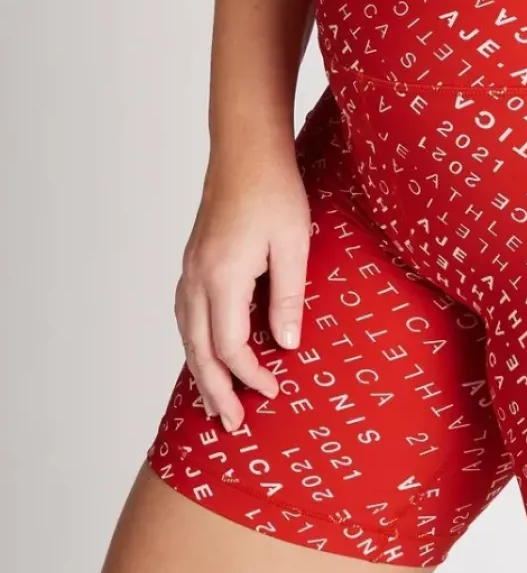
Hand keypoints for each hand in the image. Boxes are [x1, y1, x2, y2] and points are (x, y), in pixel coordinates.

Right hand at [173, 138, 311, 432]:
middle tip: (231, 424)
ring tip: (215, 401)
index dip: (250, 376)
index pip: (230, 347)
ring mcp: (190, 268)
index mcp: (223, 276)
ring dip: (201, 371)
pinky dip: (194, 343)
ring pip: (187, 335)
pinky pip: (186, 314)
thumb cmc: (275, 189)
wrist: (246, 148)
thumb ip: (288, 296)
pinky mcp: (193, 260)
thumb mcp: (294, 243)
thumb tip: (288, 344)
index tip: (273, 391)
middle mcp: (197, 277)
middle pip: (199, 351)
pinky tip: (205, 353)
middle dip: (216, 391)